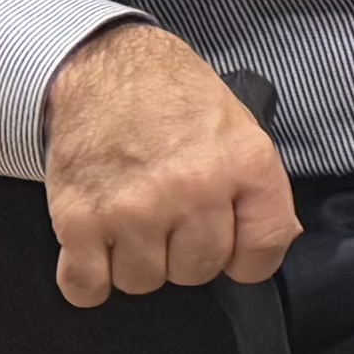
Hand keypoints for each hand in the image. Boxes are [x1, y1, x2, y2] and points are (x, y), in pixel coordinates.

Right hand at [39, 20, 299, 309]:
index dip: (246, 258)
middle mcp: (192, 190)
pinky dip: (88, 278)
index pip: (262, 251)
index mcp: (243, 165)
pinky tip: (95, 248)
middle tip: (168, 217)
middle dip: (183, 253)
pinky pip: (87, 287)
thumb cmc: (174, 98)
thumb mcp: (240, 129)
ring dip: (135, 262)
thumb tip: (275, 244)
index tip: (229, 247)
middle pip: (197, 271)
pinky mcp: (79, 220)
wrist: (102, 67)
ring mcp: (133, 209)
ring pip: (143, 281)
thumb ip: (261, 191)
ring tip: (131, 220)